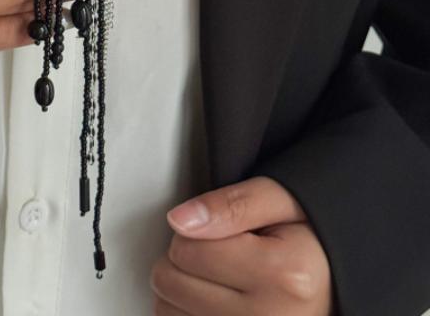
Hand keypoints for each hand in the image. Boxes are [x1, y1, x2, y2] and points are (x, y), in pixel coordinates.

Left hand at [150, 176, 333, 314]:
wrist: (338, 286)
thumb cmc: (309, 242)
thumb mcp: (280, 201)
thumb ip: (230, 204)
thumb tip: (179, 221)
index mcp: (285, 274)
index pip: (186, 248)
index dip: (194, 231)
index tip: (224, 234)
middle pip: (171, 282)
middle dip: (184, 260)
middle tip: (219, 257)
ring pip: (167, 311)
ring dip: (181, 292)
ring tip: (219, 282)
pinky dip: (184, 313)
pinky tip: (211, 304)